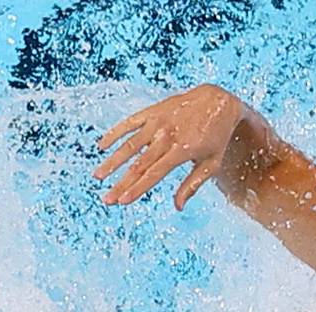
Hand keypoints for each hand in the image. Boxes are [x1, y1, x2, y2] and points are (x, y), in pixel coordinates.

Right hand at [95, 84, 246, 208]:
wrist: (217, 101)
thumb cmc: (217, 137)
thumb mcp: (211, 163)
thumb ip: (192, 184)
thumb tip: (178, 206)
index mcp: (181, 150)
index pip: (154, 174)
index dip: (137, 188)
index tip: (123, 201)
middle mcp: (166, 135)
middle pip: (138, 164)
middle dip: (121, 183)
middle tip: (106, 199)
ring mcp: (158, 122)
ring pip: (130, 144)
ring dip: (112, 161)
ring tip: (97, 176)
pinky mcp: (153, 111)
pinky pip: (130, 123)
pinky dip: (115, 133)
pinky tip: (101, 146)